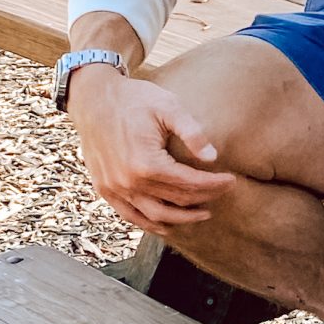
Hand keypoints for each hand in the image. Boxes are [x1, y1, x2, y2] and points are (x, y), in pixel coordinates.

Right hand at [67, 66, 236, 235]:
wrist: (93, 99)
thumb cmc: (133, 100)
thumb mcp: (168, 107)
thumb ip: (192, 132)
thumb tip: (212, 157)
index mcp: (147, 164)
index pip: (190, 183)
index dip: (214, 184)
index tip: (231, 180)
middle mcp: (129, 182)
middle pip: (177, 201)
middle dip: (204, 197)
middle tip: (222, 191)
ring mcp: (115, 189)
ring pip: (155, 215)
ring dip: (181, 218)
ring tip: (202, 213)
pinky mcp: (105, 189)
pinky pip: (130, 216)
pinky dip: (150, 224)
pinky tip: (166, 225)